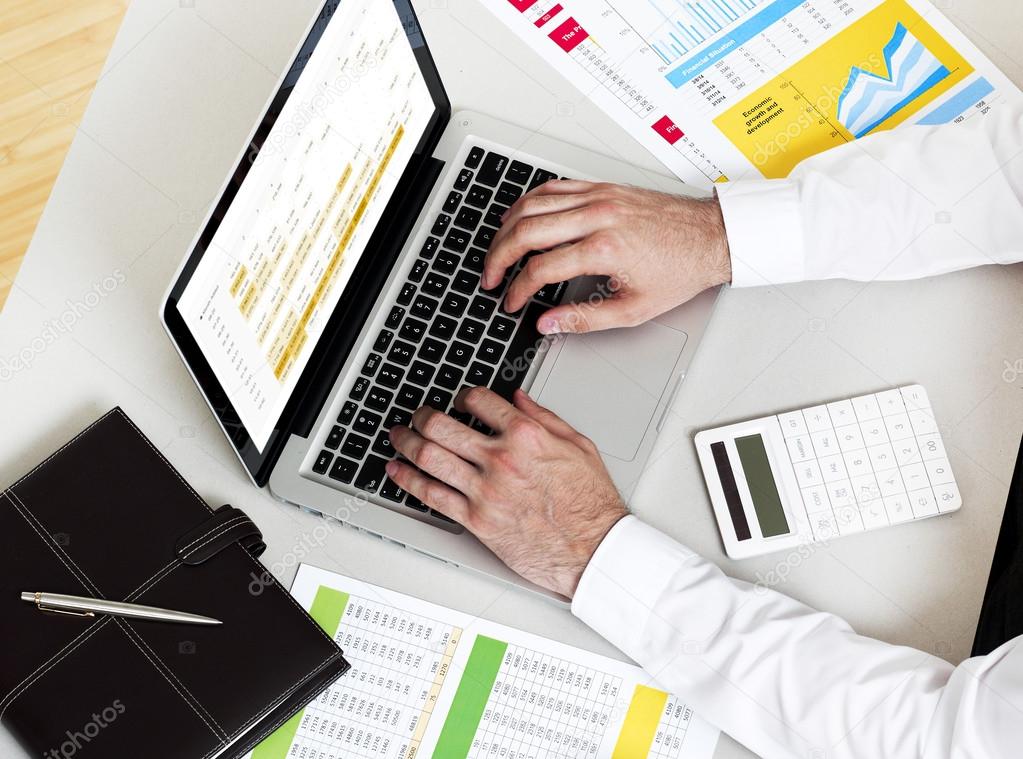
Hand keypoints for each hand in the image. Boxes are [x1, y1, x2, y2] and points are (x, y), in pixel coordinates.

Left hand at [386, 388, 627, 598]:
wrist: (593, 549)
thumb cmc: (591, 503)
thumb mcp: (578, 446)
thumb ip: (545, 418)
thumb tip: (519, 399)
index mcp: (527, 436)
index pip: (479, 400)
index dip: (463, 396)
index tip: (458, 400)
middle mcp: (501, 459)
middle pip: (442, 426)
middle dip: (423, 416)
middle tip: (418, 415)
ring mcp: (484, 490)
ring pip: (429, 457)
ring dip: (407, 442)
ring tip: (400, 436)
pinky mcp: (476, 520)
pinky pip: (432, 495)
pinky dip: (407, 481)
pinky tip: (397, 472)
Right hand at [484, 181, 730, 333]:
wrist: (711, 237)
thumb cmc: (680, 270)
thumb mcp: (635, 309)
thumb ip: (585, 320)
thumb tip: (549, 325)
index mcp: (605, 249)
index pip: (541, 268)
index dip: (518, 290)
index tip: (512, 302)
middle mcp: (598, 216)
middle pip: (527, 231)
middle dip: (499, 257)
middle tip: (491, 276)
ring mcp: (599, 197)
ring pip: (533, 204)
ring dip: (507, 228)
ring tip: (498, 250)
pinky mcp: (602, 187)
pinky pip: (554, 187)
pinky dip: (529, 201)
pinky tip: (519, 217)